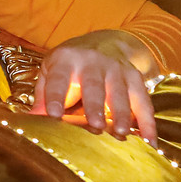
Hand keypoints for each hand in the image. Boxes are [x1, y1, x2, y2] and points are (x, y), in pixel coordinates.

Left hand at [31, 29, 158, 141]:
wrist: (107, 40)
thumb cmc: (72, 63)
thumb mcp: (52, 69)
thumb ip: (43, 94)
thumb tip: (31, 121)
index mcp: (66, 59)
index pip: (59, 78)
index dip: (55, 96)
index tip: (52, 114)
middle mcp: (93, 61)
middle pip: (94, 84)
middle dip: (95, 105)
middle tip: (95, 125)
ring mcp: (117, 68)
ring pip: (121, 92)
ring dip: (122, 113)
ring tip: (121, 133)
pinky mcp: (135, 77)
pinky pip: (143, 101)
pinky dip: (148, 122)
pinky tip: (149, 141)